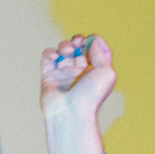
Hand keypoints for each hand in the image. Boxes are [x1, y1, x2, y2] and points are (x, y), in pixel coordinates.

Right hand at [39, 34, 114, 153]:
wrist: (71, 113)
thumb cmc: (92, 95)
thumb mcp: (106, 71)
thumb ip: (101, 53)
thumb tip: (92, 40)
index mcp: (96, 73)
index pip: (96, 50)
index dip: (93, 42)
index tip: (91, 42)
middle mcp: (81, 73)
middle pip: (79, 48)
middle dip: (78, 40)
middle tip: (78, 43)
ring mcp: (64, 75)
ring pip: (63, 50)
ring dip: (65, 45)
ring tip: (67, 52)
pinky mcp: (49, 77)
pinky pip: (47, 58)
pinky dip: (50, 52)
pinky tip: (55, 58)